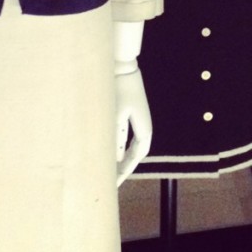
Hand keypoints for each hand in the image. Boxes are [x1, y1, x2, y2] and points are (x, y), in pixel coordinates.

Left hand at [115, 67, 151, 186]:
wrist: (123, 68)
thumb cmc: (120, 90)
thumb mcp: (116, 115)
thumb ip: (115, 137)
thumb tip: (112, 157)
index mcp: (144, 131)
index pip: (135, 158)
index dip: (125, 171)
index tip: (114, 183)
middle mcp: (143, 128)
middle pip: (134, 155)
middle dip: (122, 168)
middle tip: (110, 182)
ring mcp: (137, 122)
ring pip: (128, 147)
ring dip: (119, 157)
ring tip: (107, 170)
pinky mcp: (129, 115)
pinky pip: (124, 137)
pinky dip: (116, 146)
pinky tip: (106, 152)